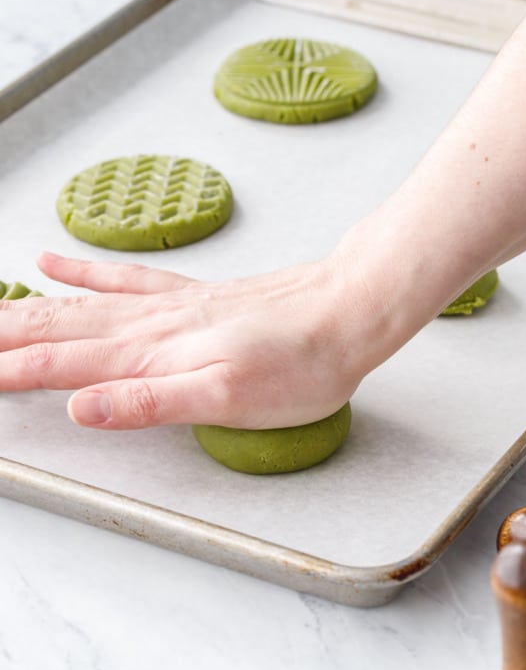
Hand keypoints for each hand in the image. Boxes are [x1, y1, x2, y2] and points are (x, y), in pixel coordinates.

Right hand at [0, 251, 365, 429]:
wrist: (346, 311)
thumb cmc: (299, 365)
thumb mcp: (226, 401)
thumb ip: (149, 403)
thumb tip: (79, 408)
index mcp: (150, 355)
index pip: (55, 364)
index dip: (3, 372)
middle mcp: (148, 326)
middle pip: (53, 329)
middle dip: (0, 336)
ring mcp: (167, 307)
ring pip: (75, 306)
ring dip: (22, 309)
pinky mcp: (189, 297)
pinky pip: (121, 281)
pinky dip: (80, 273)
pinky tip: (52, 261)